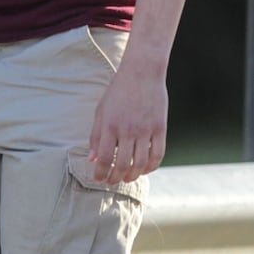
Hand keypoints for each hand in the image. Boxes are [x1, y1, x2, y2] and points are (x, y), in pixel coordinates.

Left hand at [88, 64, 168, 183]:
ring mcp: (146, 129)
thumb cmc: (119, 90)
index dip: (100, 174)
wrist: (142, 72)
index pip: (104, 160)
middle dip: (115, 178)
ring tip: (128, 177)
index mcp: (110, 126)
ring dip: (133, 175)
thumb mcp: (101, 111)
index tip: (99, 179)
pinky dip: (152, 166)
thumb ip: (96, 136)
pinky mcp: (160, 127)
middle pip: (122, 165)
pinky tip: (146, 169)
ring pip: (141, 163)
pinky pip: (158, 153)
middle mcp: (128, 130)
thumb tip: (93, 159)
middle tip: (112, 182)